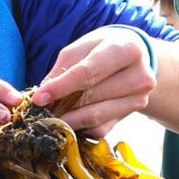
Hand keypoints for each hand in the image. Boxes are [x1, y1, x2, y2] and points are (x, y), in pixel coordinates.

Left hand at [29, 27, 156, 136]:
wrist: (133, 59)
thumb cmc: (101, 49)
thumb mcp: (80, 49)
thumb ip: (61, 70)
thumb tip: (42, 96)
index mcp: (126, 51)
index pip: (89, 73)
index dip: (60, 87)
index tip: (38, 98)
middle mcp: (139, 76)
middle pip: (90, 97)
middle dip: (60, 105)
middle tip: (38, 109)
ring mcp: (138, 99)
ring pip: (94, 117)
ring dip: (66, 120)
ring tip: (49, 116)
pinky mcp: (131, 116)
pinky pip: (99, 129)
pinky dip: (79, 127)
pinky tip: (69, 119)